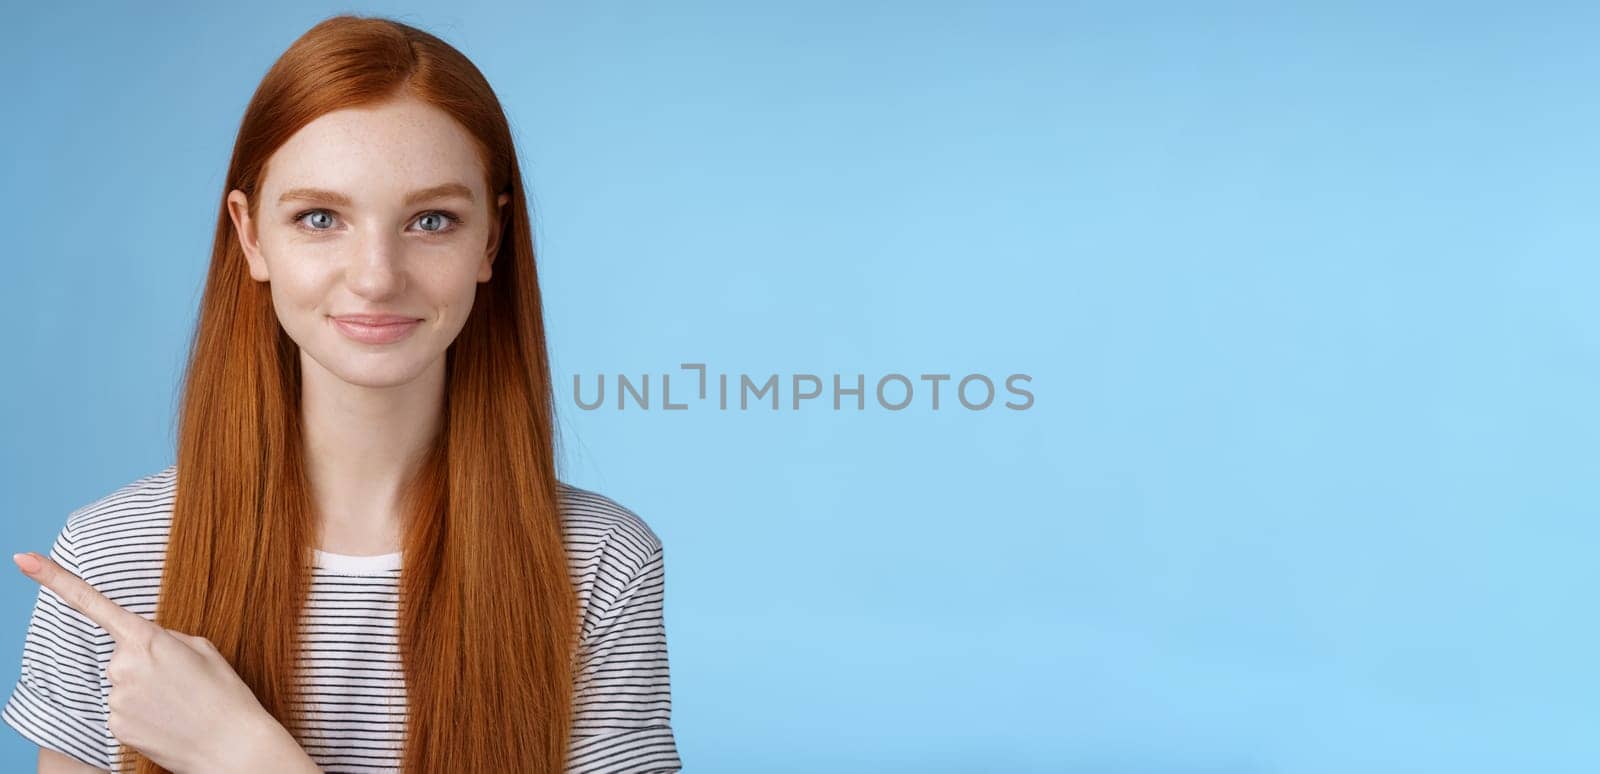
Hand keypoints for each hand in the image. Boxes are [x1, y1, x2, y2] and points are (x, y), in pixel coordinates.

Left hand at [12, 551, 318, 773]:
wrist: (231, 745)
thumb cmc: (223, 692)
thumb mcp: (201, 648)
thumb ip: (163, 637)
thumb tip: (140, 646)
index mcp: (146, 638)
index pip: (92, 603)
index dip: (53, 578)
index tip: (22, 558)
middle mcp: (122, 665)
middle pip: (123, 654)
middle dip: (147, 663)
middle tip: (181, 680)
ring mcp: (115, 697)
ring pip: (123, 683)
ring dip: (146, 689)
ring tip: (179, 702)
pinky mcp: (114, 725)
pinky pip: (123, 709)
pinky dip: (142, 713)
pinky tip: (167, 719)